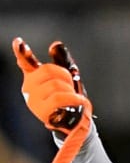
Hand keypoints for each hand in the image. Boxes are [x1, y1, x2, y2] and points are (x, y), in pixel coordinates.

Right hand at [12, 37, 93, 162]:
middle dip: (65, 76)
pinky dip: (72, 99)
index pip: (27, 63)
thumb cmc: (70, 97)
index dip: (22, 52)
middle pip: (48, 71)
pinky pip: (59, 99)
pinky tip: (77, 102)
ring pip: (55, 85)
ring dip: (70, 90)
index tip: (18, 42)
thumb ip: (62, 59)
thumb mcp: (69, 76)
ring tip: (71, 99)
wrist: (78, 120)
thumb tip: (55, 44)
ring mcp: (34, 101)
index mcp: (34, 77)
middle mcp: (30, 89)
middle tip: (70, 87)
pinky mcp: (42, 113)